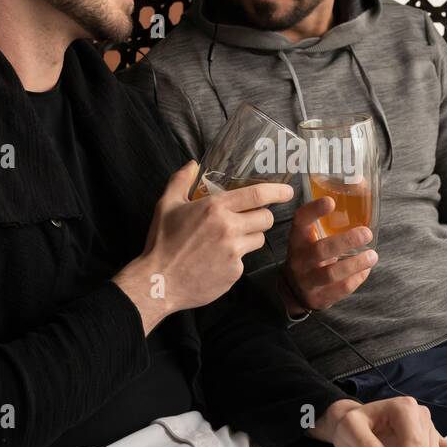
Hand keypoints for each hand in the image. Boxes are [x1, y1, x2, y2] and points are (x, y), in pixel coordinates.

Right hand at [114, 160, 292, 331]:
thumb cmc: (162, 243)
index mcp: (215, 208)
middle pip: (266, 218)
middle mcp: (229, 228)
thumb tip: (192, 164)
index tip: (287, 191)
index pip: (257, 195)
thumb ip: (180, 180)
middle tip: (249, 219)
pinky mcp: (235, 272)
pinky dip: (236, 259)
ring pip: (259, 240)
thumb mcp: (166, 205)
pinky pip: (245, 261)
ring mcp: (234, 252)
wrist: (158, 282)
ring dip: (250, 237)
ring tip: (229, 240)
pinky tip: (217, 260)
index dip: (277, 192)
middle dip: (261, 216)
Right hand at [281, 197, 377, 311]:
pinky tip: (365, 270)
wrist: (293, 291)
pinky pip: (339, 290)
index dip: (314, 211)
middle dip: (346, 241)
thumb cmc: (310, 254)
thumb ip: (330, 218)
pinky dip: (356, 280)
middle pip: (321, 250)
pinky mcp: (318, 298)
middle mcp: (299, 259)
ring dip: (355, 264)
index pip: (300, 221)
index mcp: (297, 239)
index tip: (331, 202)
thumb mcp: (311, 237)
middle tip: (367, 233)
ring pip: (331, 273)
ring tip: (373, 255)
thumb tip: (362, 183)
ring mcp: (307, 281)